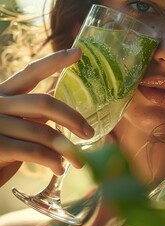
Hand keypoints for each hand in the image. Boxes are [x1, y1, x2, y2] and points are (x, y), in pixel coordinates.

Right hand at [0, 48, 93, 184]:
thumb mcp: (15, 123)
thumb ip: (32, 110)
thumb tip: (58, 91)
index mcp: (3, 94)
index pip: (31, 72)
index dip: (55, 61)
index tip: (79, 52)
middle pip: (44, 102)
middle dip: (72, 117)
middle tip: (89, 132)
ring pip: (42, 131)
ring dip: (66, 148)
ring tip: (79, 160)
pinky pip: (33, 151)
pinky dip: (52, 160)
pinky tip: (59, 167)